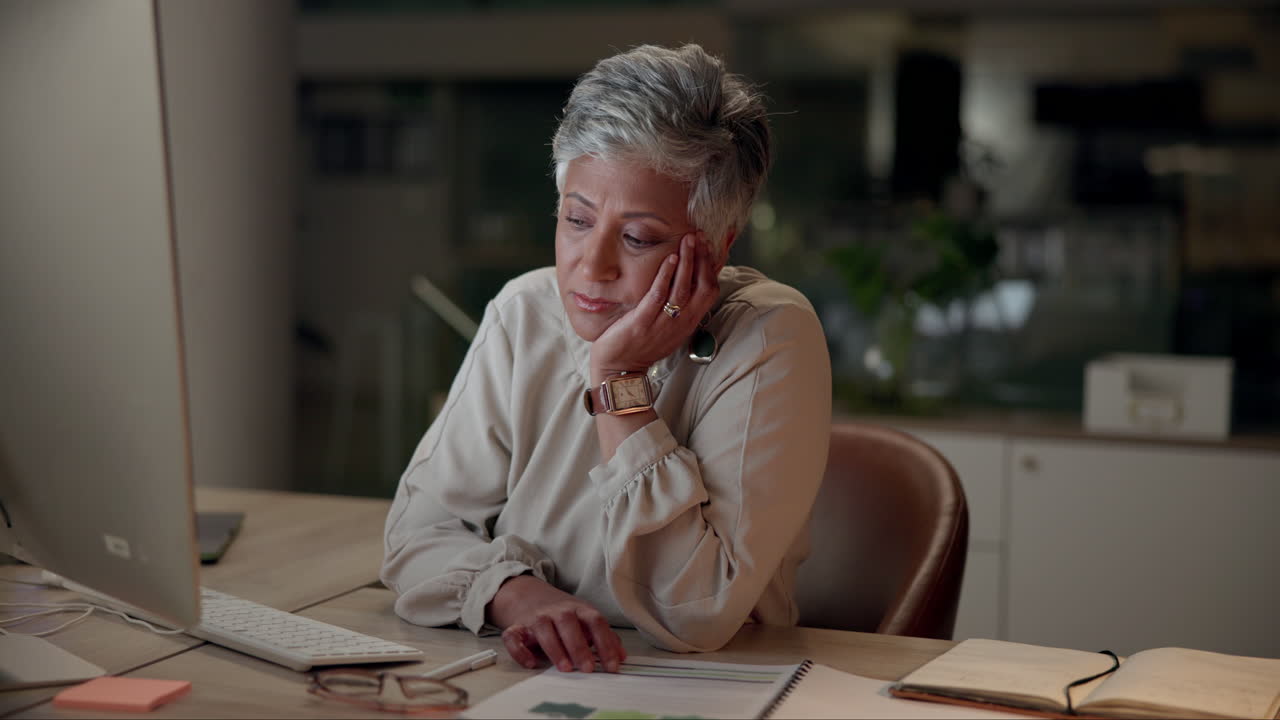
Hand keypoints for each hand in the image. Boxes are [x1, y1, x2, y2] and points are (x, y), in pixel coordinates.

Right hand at [488, 575, 625, 672]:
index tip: (612, 665)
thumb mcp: (586, 620)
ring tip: (565, 668)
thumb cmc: (563, 615)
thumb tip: (621, 657)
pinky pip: (514, 637)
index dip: (605, 643)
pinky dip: (520, 651)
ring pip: (543, 628)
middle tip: (587, 668)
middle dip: (579, 647)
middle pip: (569, 623)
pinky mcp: (517, 627)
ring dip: (555, 649)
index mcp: (579, 609)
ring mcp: (536, 618)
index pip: (595, 622)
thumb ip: (604, 636)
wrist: (528, 597)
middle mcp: (558, 611)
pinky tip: (531, 663)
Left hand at [590, 232, 719, 377]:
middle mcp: (681, 322)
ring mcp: (663, 323)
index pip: (709, 291)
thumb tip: (681, 281)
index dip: (711, 267)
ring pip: (683, 289)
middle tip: (698, 236)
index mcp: (688, 322)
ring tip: (687, 241)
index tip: (707, 246)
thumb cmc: (642, 346)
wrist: (620, 371)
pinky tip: (670, 259)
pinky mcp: (643, 322)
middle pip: (702, 287)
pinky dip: (666, 276)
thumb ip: (677, 308)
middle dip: (702, 259)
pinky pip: (659, 296)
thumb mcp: (667, 327)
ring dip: (687, 262)